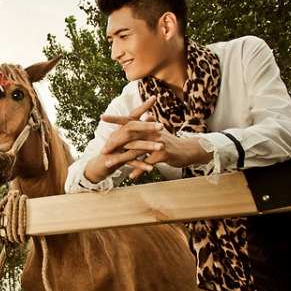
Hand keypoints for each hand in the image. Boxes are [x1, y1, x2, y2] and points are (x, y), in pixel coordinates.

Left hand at [96, 96, 212, 178]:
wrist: (188, 150)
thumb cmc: (171, 142)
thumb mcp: (160, 131)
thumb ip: (151, 123)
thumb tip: (146, 115)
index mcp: (148, 126)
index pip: (129, 120)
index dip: (116, 118)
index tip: (101, 117)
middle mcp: (151, 132)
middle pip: (129, 135)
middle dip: (114, 143)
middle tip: (102, 151)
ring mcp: (157, 142)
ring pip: (135, 151)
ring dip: (121, 159)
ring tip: (109, 164)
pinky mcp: (163, 154)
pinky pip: (147, 162)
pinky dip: (139, 169)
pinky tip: (130, 176)